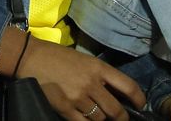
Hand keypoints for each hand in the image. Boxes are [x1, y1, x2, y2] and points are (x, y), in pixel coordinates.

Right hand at [14, 36, 144, 120]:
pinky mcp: (65, 108)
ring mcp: (78, 97)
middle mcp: (91, 83)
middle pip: (115, 109)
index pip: (128, 85)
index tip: (140, 105)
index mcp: (98, 68)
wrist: (30, 58)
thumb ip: (99, 75)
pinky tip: (83, 118)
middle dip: (120, 118)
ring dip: (99, 119)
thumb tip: (114, 92)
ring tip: (95, 114)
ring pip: (99, 118)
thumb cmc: (58, 56)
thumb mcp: (84, 60)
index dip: (138, 98)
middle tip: (119, 119)